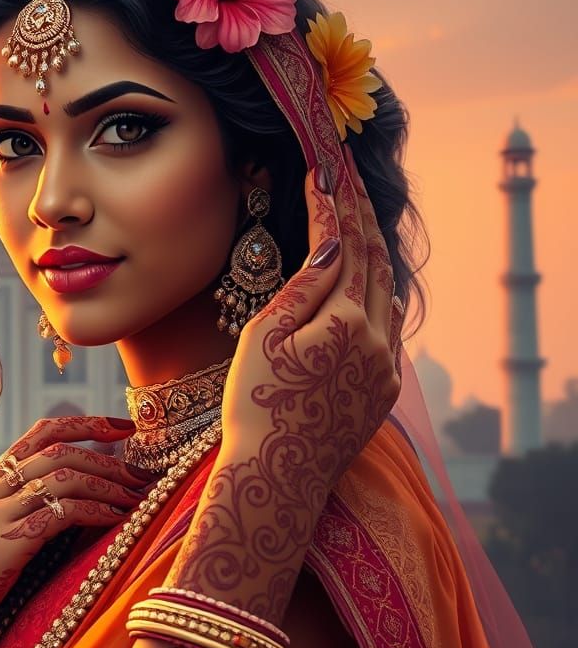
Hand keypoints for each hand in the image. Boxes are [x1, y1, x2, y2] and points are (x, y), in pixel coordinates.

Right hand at [0, 417, 147, 647]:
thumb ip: (15, 514)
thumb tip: (67, 507)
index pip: (42, 432)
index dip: (86, 423)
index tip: (123, 425)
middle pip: (60, 451)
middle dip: (109, 457)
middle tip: (144, 471)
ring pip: (64, 476)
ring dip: (109, 483)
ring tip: (139, 497)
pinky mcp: (5, 542)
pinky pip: (61, 513)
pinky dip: (96, 511)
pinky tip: (119, 520)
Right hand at [222, 143, 402, 499]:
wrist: (278, 476)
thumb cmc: (256, 405)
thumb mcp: (265, 339)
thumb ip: (305, 288)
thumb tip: (335, 243)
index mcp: (343, 322)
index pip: (341, 246)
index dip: (331, 207)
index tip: (322, 171)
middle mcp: (376, 340)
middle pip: (373, 262)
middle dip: (359, 217)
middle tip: (345, 180)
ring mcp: (386, 367)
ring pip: (387, 293)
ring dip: (373, 253)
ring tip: (359, 219)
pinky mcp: (385, 389)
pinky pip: (390, 328)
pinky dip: (380, 295)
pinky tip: (372, 285)